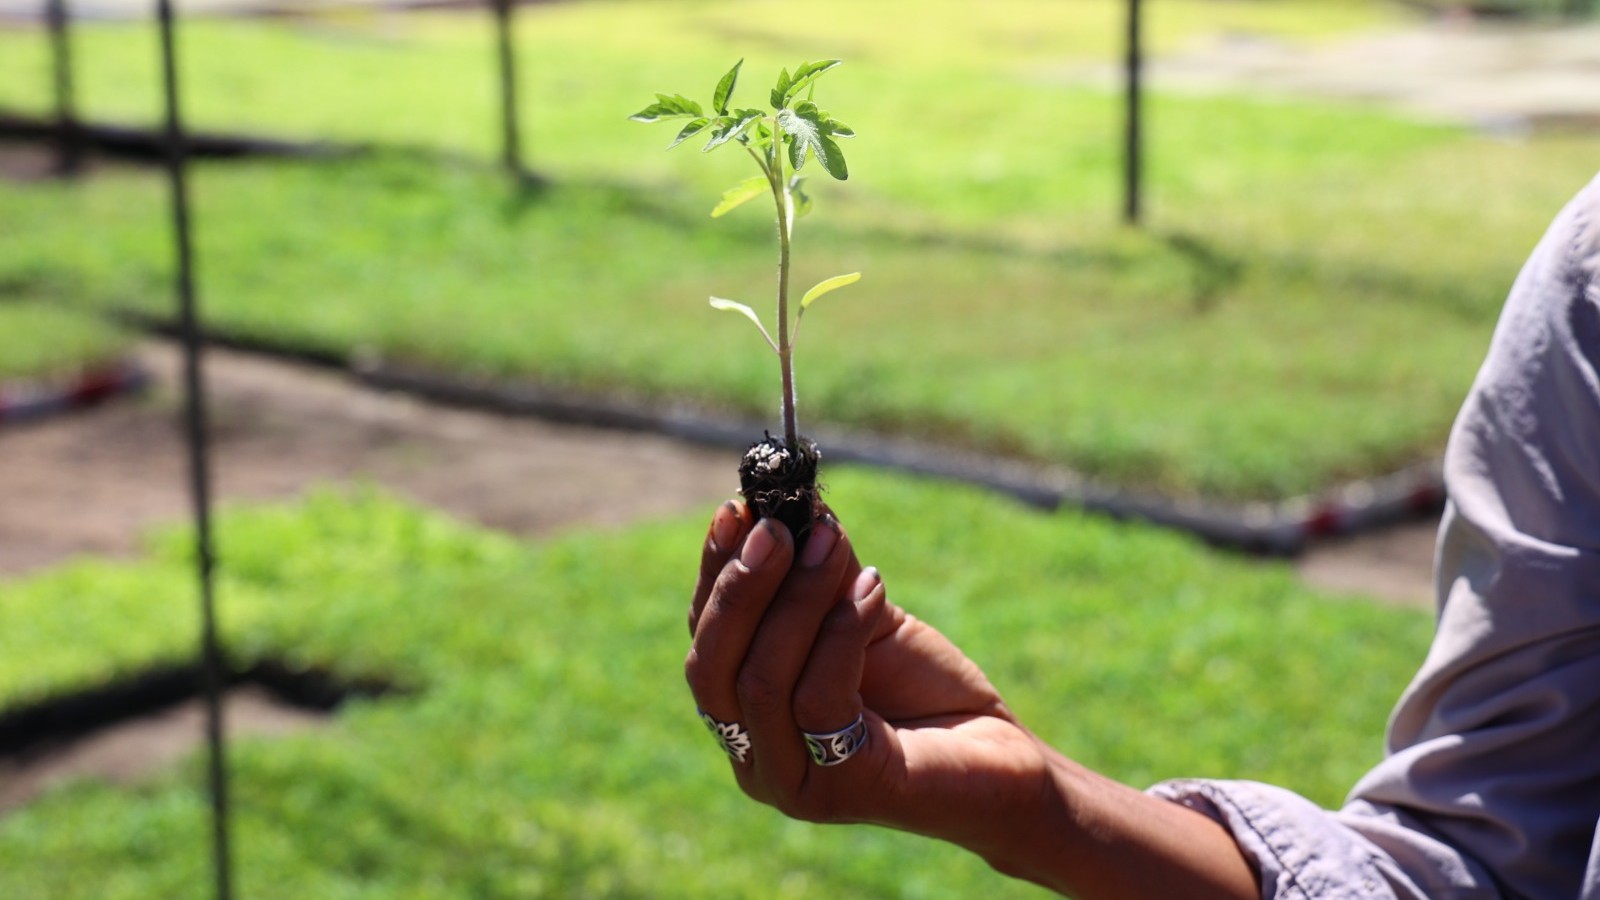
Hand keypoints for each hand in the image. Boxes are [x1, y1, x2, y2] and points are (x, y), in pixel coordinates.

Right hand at [684, 500, 1260, 899]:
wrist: (997, 759)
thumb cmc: (924, 689)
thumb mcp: (863, 614)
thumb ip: (823, 572)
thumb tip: (799, 504)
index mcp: (744, 713)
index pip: (705, 638)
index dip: (715, 572)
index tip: (739, 508)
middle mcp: (753, 756)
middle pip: (710, 667)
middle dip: (740, 587)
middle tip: (777, 527)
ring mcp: (790, 780)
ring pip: (761, 681)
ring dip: (796, 600)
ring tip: (830, 543)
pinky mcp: (840, 790)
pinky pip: (818, 700)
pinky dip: (841, 632)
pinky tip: (873, 588)